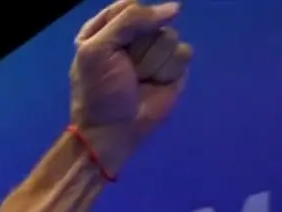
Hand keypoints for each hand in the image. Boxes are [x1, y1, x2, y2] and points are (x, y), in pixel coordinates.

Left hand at [69, 0, 192, 172]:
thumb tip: (175, 8)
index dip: (129, 22)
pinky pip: (183, 53)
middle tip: (125, 67)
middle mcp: (132, 37)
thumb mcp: (99, 48)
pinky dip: (168, 70)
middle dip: (139, 46)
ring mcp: (155, 51)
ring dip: (152, 61)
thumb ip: (131, 20)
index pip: (129, 5)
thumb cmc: (99, 90)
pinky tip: (155, 84)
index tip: (118, 45)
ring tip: (138, 79)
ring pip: (169, 36)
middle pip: (153, 19)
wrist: (113, 129)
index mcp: (106, 29)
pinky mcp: (173, 67)